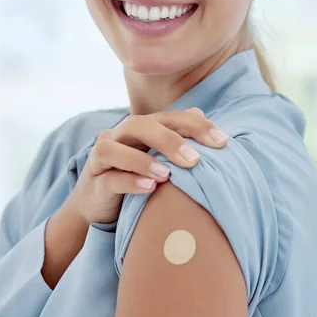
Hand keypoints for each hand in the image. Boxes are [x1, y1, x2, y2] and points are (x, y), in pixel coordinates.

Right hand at [66, 107, 227, 225]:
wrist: (95, 204)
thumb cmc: (133, 175)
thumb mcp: (156, 156)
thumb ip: (175, 136)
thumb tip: (200, 112)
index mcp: (139, 127)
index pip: (169, 118)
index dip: (196, 126)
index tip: (222, 141)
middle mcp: (118, 135)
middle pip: (141, 126)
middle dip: (170, 140)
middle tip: (195, 159)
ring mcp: (101, 157)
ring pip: (116, 149)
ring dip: (143, 160)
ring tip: (168, 174)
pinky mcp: (94, 182)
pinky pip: (109, 179)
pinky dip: (129, 181)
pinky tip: (150, 188)